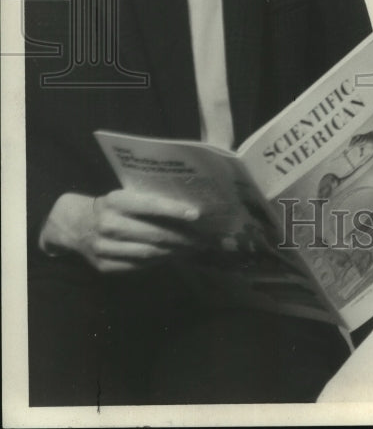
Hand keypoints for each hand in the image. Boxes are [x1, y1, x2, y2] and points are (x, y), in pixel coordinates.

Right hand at [39, 190, 207, 273]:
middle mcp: (109, 225)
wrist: (74, 226)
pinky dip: (161, 260)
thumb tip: (187, 209)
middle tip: (207, 238)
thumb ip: (147, 201)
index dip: (173, 210)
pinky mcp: (105, 267)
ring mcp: (105, 248)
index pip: (148, 205)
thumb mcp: (123, 196)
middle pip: (154, 234)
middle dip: (184, 237)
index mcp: (115, 201)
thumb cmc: (110, 206)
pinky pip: (140, 265)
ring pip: (149, 253)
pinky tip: (175, 255)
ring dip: (176, 251)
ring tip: (196, 248)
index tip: (196, 214)